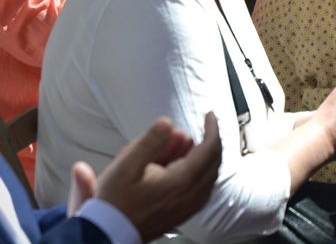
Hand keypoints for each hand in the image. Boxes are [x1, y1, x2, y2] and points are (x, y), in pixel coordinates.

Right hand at [70, 113, 221, 241]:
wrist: (109, 233)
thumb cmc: (116, 201)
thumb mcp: (126, 166)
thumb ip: (149, 142)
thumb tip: (167, 122)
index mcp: (183, 181)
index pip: (210, 148)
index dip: (212, 128)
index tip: (209, 114)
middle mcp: (193, 195)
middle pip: (215, 160)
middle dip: (209, 140)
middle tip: (198, 127)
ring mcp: (192, 206)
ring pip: (211, 173)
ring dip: (203, 155)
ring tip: (183, 145)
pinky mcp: (186, 212)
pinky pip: (205, 186)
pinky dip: (201, 170)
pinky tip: (184, 165)